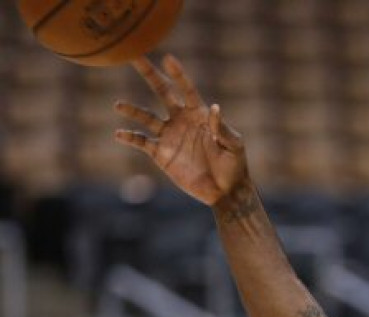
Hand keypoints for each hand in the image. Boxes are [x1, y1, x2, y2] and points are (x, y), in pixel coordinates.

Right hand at [114, 55, 247, 205]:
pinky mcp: (161, 154)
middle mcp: (181, 120)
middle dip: (150, 74)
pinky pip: (142, 142)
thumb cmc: (234, 166)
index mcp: (199, 114)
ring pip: (147, 117)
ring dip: (133, 110)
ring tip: (118, 105)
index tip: (168, 58)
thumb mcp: (234, 146)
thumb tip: (214, 109)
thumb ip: (223, 129)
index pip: (187, 89)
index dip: (178, 75)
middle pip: (162, 92)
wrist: (225, 191)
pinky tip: (119, 134)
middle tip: (134, 55)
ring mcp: (169, 136)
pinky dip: (130, 138)